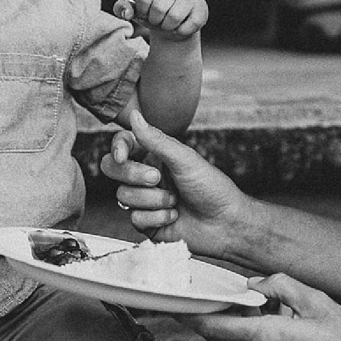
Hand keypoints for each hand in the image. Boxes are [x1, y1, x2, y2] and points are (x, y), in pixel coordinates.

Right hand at [101, 108, 249, 251]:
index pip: (122, 145)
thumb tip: (135, 116)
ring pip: (123, 196)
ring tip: (175, 201)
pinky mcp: (146, 222)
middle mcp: (146, 177)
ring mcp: (144, 200)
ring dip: (153, 200)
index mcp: (155, 157)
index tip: (123, 156)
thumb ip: (156, 139)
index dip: (117, 149)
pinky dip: (156, 218)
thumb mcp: (185, 160)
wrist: (227, 224)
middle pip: (113, 170)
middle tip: (156, 179)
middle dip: (134, 176)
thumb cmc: (213, 188)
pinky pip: (134, 218)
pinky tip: (173, 216)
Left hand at [127, 0, 208, 44]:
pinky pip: (187, 27)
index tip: (145, 13)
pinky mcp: (202, 10)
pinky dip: (179, 32)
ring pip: (173, 18)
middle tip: (157, 20)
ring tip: (168, 23)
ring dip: (166, 27)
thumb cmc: (154, 14)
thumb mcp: (136, 10)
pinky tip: (180, 26)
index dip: (142, 11)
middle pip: (159, 8)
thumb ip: (123, 8)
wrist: (176, 25)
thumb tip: (126, 12)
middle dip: (154, 20)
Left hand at [192, 274, 340, 340]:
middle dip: (217, 319)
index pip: (212, 325)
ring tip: (271, 319)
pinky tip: (283, 340)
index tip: (173, 304)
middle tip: (220, 301)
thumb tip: (255, 287)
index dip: (189, 314)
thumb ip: (279, 286)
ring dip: (243, 333)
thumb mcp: (316, 300)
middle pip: (221, 338)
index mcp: (267, 338)